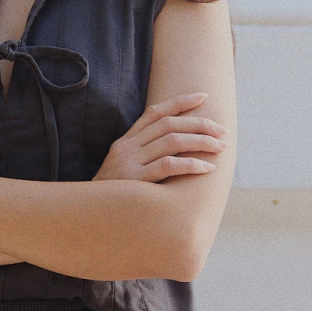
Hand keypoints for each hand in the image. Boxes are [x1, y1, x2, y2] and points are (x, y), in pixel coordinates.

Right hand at [93, 92, 226, 182]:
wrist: (89, 213)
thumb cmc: (113, 195)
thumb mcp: (123, 168)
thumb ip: (143, 155)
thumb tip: (176, 145)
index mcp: (126, 141)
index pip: (155, 112)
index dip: (180, 102)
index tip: (204, 97)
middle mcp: (127, 147)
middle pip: (169, 124)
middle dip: (199, 124)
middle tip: (222, 130)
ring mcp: (130, 162)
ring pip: (172, 141)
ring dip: (200, 141)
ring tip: (220, 147)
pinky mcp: (135, 180)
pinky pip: (168, 165)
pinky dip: (191, 164)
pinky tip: (207, 168)